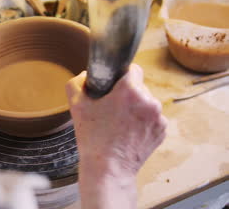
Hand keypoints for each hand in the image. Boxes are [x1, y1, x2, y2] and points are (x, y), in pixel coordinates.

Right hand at [65, 64, 166, 208]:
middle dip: (127, 94)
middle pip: (139, 87)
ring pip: (146, 103)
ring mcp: (158, 118)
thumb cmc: (93, 138)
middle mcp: (150, 101)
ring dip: (136, 109)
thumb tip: (85, 75)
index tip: (113, 86)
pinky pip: (152, 118)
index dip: (120, 76)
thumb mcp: (76, 106)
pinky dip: (142, 122)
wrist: (108, 169)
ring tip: (119, 124)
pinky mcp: (162, 131)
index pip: (133, 69)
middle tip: (112, 109)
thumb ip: (77, 82)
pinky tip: (128, 132)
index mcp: (131, 91)